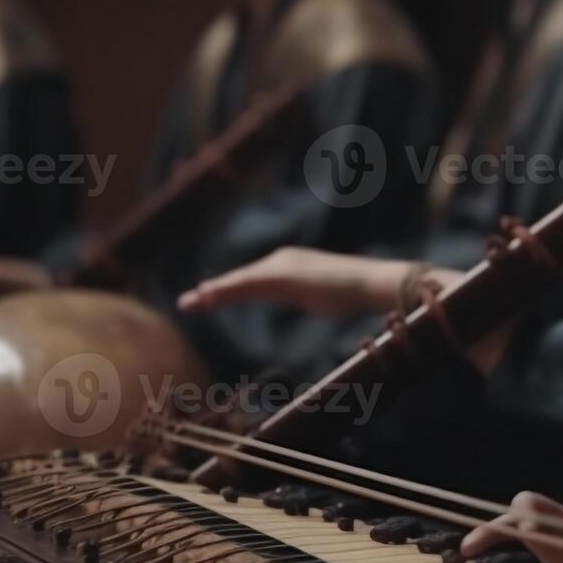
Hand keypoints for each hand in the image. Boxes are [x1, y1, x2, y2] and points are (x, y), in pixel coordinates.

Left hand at [176, 247, 449, 315]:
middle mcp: (283, 260)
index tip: (208, 300)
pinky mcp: (281, 275)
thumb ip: (318, 296)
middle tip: (189, 302)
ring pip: (239, 282)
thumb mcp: (330, 296)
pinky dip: (224, 292)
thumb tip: (326, 302)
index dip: (230, 291)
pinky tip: (207, 298)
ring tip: (190, 303)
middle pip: (242, 280)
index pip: (255, 281)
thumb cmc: (360, 291)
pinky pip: (246, 286)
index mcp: (293, 265)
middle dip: (216, 291)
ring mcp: (282, 266)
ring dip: (214, 294)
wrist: (372, 281)